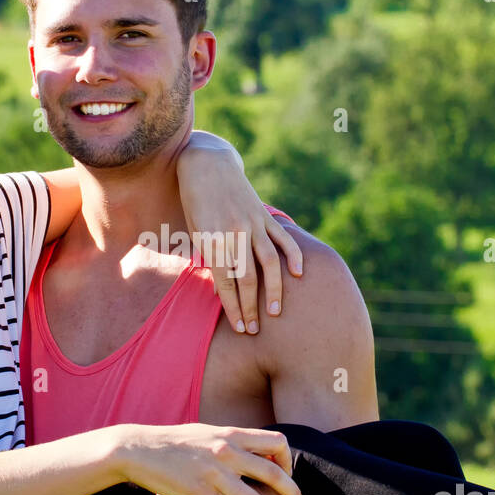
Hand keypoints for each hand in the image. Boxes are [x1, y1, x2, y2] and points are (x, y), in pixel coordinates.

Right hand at [111, 423, 302, 494]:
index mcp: (231, 434)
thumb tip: (254, 446)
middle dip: (291, 491)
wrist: (139, 448)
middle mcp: (226, 451)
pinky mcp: (197, 492)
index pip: (276, 442)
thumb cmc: (174, 442)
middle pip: (272, 473)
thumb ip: (232, 440)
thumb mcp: (208, 433)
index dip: (287, 460)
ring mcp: (212, 473)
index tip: (286, 475)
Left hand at [178, 129, 302, 335]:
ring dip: (273, 290)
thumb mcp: (195, 231)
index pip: (226, 282)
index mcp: (213, 239)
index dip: (233, 307)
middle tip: (254, 329)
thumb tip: (224, 288)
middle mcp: (235, 233)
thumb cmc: (195, 203)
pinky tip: (299, 274)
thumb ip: (211, 258)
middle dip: (251, 307)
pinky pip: (283, 238)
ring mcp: (253, 223)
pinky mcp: (264, 215)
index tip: (240, 327)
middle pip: (247, 278)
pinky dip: (293, 255)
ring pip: (269, 262)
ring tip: (275, 312)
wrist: (207, 165)